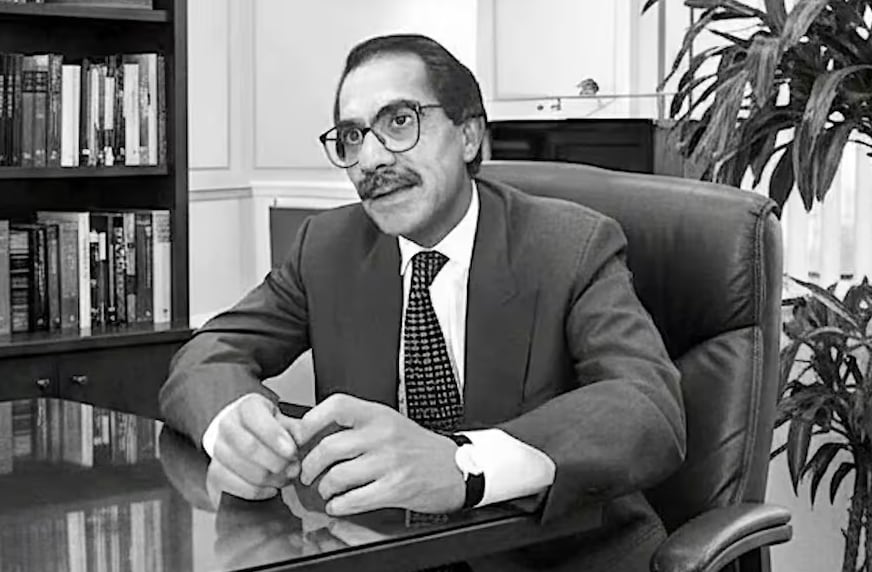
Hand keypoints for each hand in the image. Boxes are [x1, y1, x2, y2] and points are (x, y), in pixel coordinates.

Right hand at [209, 393, 301, 500]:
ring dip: (271, 478)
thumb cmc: (269, 431)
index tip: (292, 452)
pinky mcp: (214, 474)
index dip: (275, 436)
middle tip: (293, 469)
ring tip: (285, 478)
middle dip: (277, 462)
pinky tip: (271, 488)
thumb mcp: (285, 423)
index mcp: (246, 407)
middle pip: (249, 447)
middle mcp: (226, 425)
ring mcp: (217, 450)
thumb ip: (296, 429)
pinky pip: (237, 487)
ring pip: (245, 470)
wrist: (247, 441)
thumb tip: (304, 438)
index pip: (255, 417)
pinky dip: (259, 492)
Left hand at [295, 393, 464, 515]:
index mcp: (379, 415)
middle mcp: (383, 435)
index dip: (310, 421)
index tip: (300, 436)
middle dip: (309, 466)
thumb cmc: (419, 447)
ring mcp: (390, 462)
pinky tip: (339, 504)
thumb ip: (357, 425)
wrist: (457, 468)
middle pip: (328, 448)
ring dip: (324, 489)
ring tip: (326, 491)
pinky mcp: (395, 488)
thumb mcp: (390, 423)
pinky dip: (339, 506)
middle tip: (307, 474)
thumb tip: (313, 433)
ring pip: (337, 476)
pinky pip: (353, 499)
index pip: (336, 405)